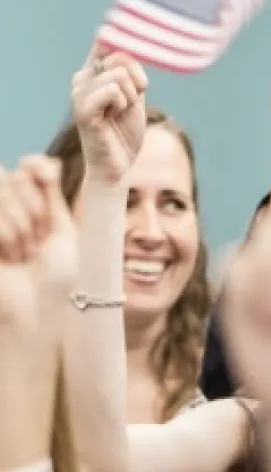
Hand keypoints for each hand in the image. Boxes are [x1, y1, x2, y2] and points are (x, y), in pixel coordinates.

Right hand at [0, 156, 77, 330]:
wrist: (41, 310)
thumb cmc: (60, 277)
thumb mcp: (64, 229)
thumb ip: (52, 194)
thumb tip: (46, 161)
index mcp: (39, 204)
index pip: (30, 164)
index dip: (37, 165)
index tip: (49, 176)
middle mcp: (13, 210)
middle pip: (16, 177)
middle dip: (35, 210)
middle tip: (39, 243)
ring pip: (4, 193)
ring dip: (21, 229)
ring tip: (25, 256)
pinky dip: (6, 236)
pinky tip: (9, 259)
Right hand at [72, 45, 147, 184]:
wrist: (118, 165)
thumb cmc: (125, 131)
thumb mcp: (134, 93)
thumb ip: (130, 70)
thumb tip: (133, 44)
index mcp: (92, 72)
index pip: (106, 41)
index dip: (122, 39)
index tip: (132, 44)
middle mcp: (82, 78)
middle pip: (120, 55)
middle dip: (137, 79)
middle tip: (130, 101)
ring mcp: (78, 93)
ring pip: (119, 74)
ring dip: (131, 96)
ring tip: (119, 113)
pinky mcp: (82, 109)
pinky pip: (113, 89)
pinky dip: (123, 103)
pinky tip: (113, 117)